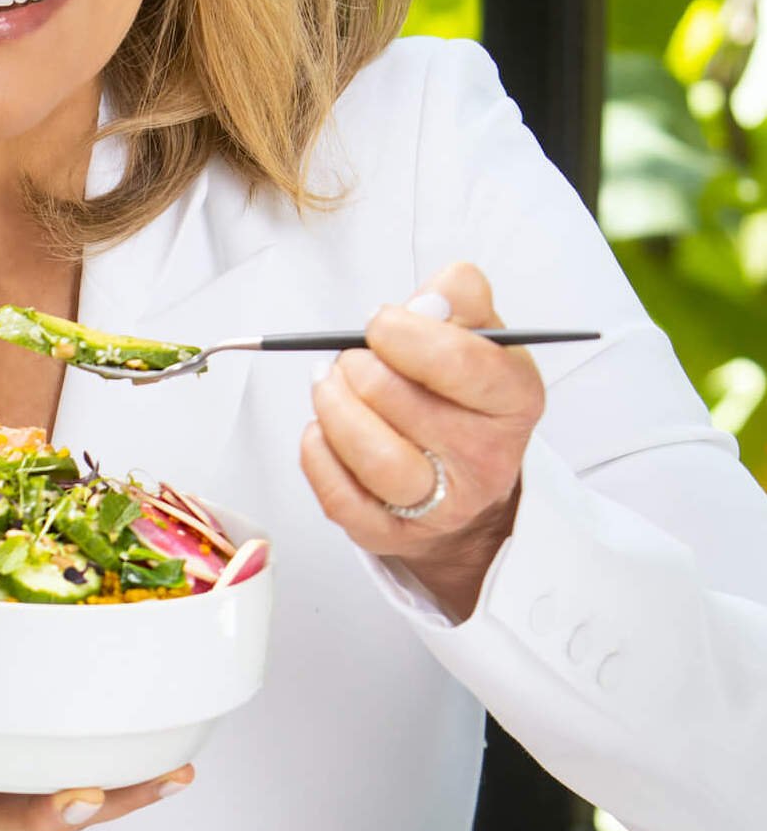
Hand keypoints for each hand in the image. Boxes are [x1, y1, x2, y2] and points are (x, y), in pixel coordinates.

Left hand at [300, 260, 545, 621]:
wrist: (462, 476)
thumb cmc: (459, 392)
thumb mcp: (477, 332)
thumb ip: (458, 296)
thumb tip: (430, 299)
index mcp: (513, 399)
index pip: (461, 361)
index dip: (404, 333)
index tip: (381, 324)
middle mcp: (485, 458)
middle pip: (396, 398)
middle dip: (358, 364)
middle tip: (355, 358)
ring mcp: (439, 505)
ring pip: (369, 452)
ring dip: (332, 404)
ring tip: (332, 385)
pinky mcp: (390, 533)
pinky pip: (336, 491)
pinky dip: (317, 449)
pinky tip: (326, 429)